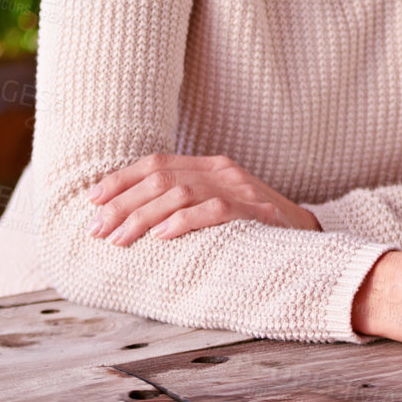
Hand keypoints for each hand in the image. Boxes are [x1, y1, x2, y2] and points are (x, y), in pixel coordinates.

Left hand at [86, 152, 321, 242]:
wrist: (310, 239)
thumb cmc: (254, 229)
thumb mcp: (218, 206)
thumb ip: (184, 203)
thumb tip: (129, 218)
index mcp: (210, 165)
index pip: (156, 162)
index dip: (120, 179)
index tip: (91, 200)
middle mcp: (222, 170)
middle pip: (160, 176)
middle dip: (122, 202)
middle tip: (96, 229)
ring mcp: (241, 190)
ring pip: (179, 192)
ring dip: (142, 216)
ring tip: (118, 239)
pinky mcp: (257, 214)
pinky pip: (214, 211)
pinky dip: (184, 222)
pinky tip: (161, 237)